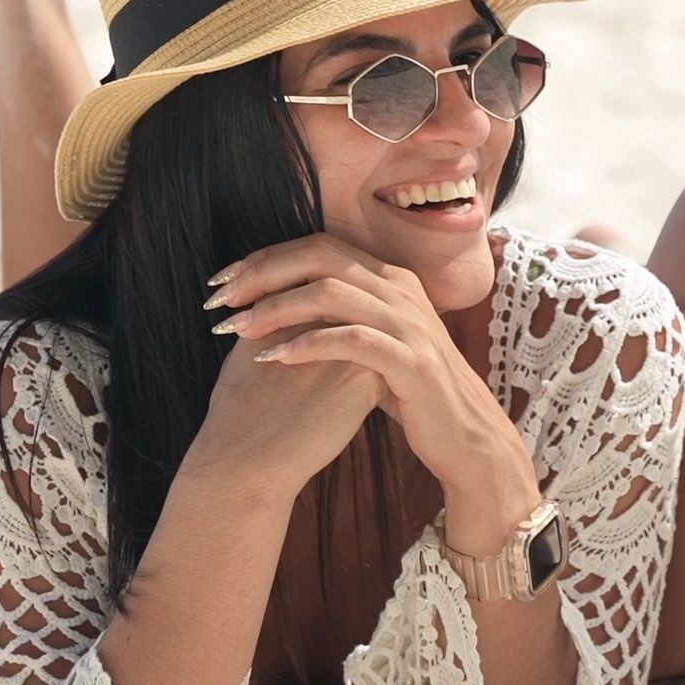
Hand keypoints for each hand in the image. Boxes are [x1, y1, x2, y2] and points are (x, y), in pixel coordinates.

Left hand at [202, 233, 532, 512]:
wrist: (466, 437)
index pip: (318, 247)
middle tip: (219, 302)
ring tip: (238, 332)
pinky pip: (353, 340)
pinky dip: (310, 344)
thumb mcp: (377, 344)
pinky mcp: (411, 361)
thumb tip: (285, 304)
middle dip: (262, 275)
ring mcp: (409, 323)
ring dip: (277, 309)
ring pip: (332, 293)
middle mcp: (401, 290)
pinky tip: (274, 359)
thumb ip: (343, 316)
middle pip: (320, 258)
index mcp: (390, 279)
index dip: (265, 259)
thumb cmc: (412, 393)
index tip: (222, 283)